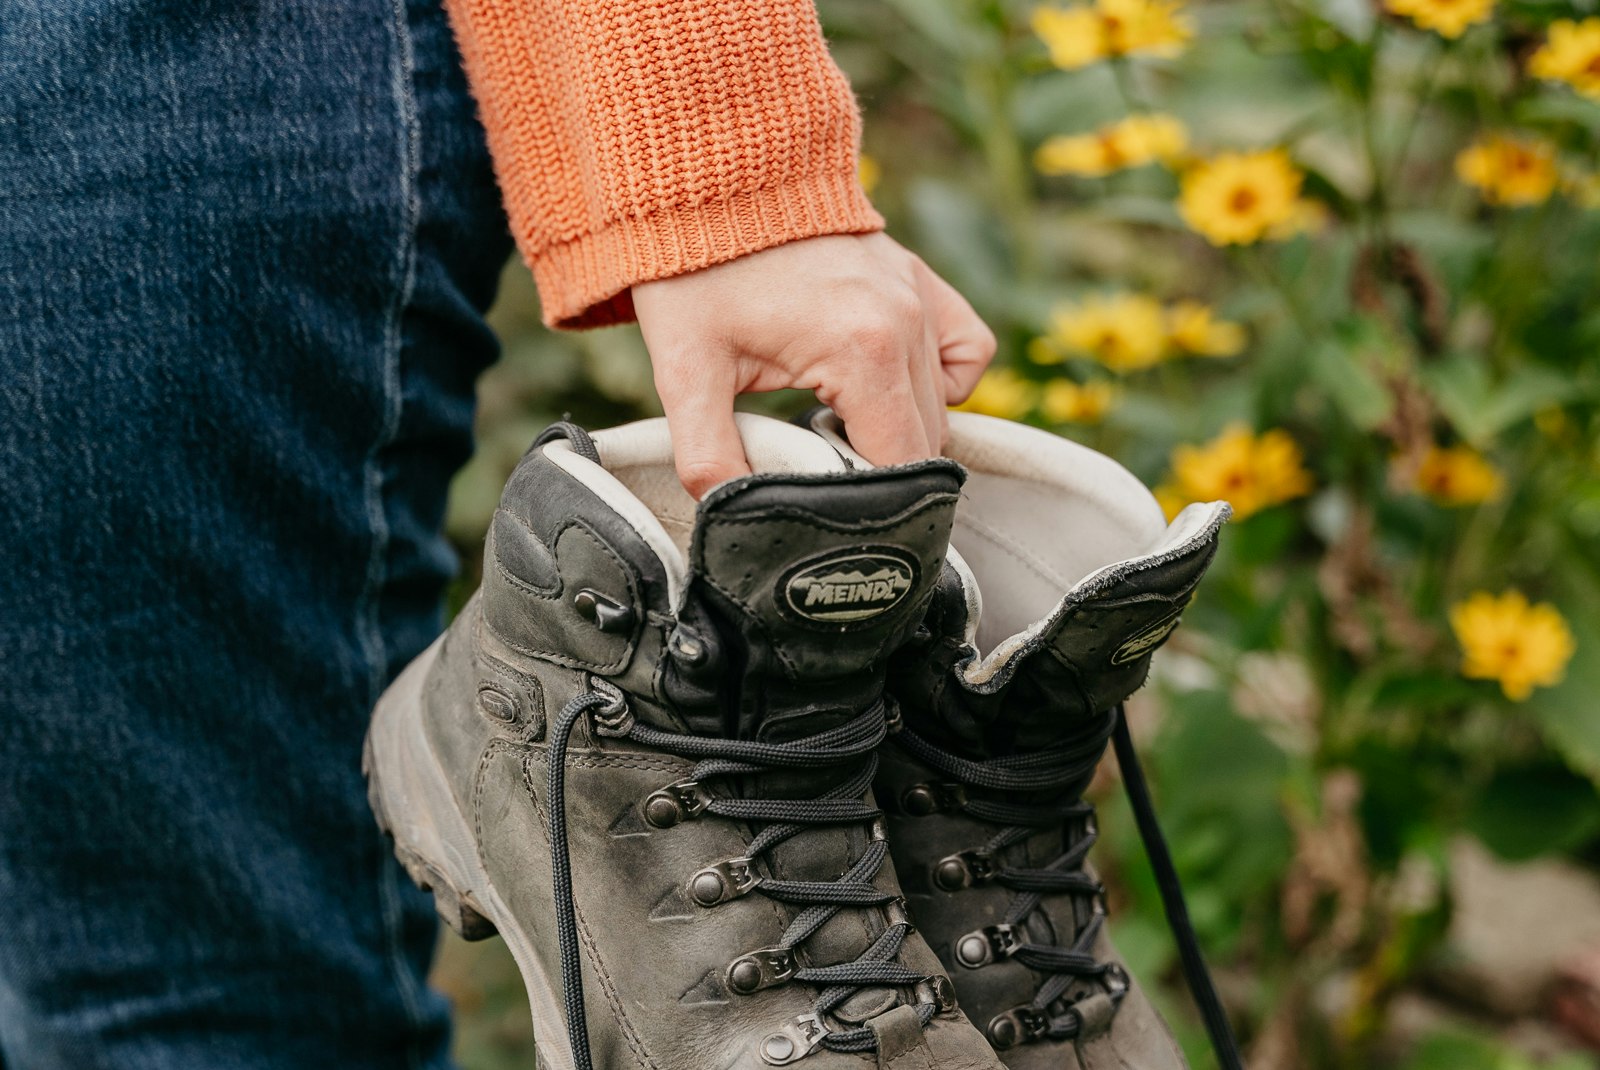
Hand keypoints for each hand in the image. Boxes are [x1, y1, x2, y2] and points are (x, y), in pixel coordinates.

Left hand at [632, 232, 995, 497]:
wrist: (710, 183)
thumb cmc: (696, 276)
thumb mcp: (685, 374)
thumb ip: (709, 456)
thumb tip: (730, 519)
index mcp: (862, 352)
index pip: (902, 467)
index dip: (871, 505)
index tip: (830, 511)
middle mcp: (907, 323)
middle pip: (925, 444)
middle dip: (881, 472)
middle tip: (821, 472)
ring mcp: (920, 297)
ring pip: (942, 407)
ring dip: (900, 431)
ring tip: (837, 428)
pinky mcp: (921, 279)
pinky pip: (966, 350)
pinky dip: (941, 381)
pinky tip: (886, 386)